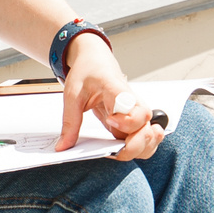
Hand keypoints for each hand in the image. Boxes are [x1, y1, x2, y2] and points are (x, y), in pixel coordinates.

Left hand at [55, 33, 165, 160]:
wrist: (95, 62)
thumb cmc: (88, 72)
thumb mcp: (72, 94)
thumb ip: (70, 122)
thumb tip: (63, 146)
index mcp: (118, 91)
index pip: (137, 110)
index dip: (128, 122)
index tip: (110, 121)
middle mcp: (133, 104)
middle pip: (147, 129)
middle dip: (134, 147)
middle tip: (113, 150)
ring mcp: (135, 114)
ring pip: (150, 137)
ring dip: (139, 150)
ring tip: (118, 151)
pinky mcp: (132, 122)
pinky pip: (143, 139)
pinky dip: (139, 149)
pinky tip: (122, 149)